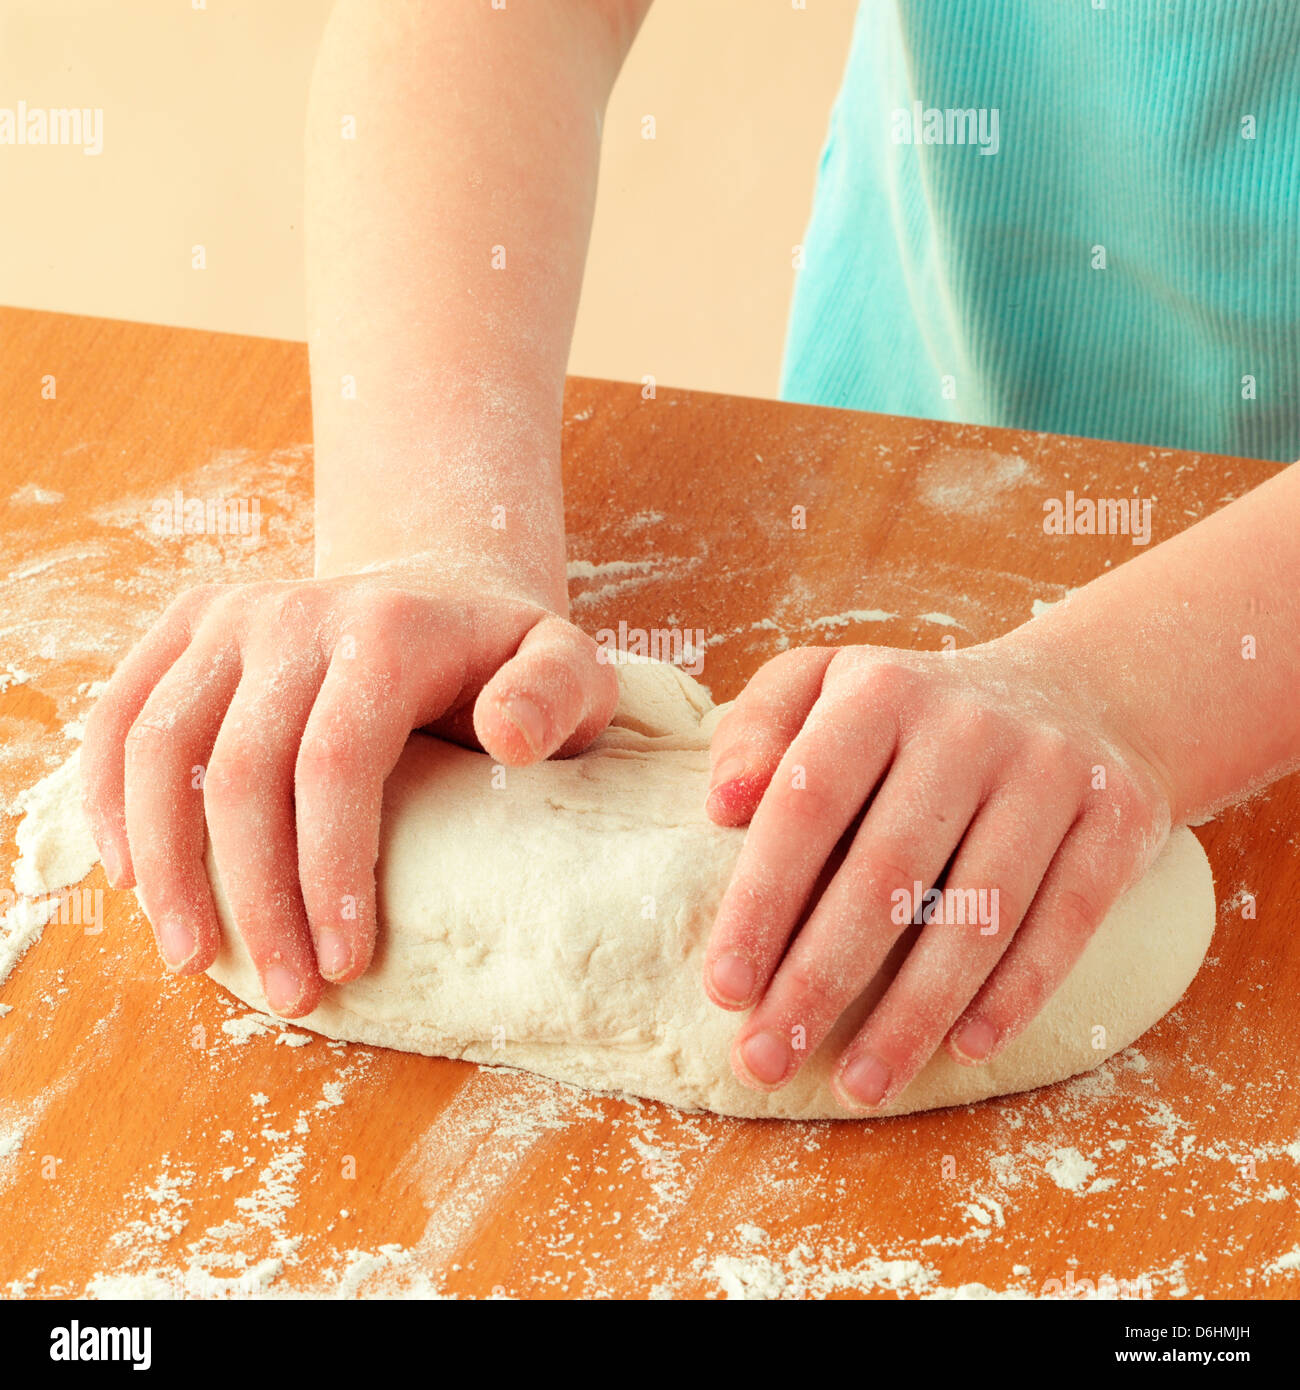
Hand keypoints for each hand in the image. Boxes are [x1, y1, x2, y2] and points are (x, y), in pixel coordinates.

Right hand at [81, 557, 617, 1014]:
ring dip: (167, 866)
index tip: (345, 964)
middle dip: (257, 899)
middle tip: (289, 994)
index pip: (335, 763)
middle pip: (242, 770)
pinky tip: (132, 878)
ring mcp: (232, 616)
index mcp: (388, 630)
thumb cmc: (503, 661)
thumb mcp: (568, 670)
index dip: (328, 872)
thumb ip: (559, 695)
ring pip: (160, 748)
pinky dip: (108, 799)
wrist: (436, 590)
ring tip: (193, 957)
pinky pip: (120, 716)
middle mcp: (295, 612)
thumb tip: (507, 736)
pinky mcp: (188, 627)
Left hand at [702, 641, 1172, 1110]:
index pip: (807, 804)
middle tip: (768, 1060)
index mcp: (880, 692)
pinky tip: (963, 1050)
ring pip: (978, 914)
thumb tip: (723, 805)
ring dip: (913, 1013)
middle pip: (886, 872)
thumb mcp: (826, 687)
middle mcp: (968, 724)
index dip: (762, 903)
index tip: (723, 990)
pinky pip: (1064, 922)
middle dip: (819, 981)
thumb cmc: (914, 715)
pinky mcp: (1119, 817)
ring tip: (860, 1084)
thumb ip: (759, 731)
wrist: (1080, 692)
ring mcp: (1051, 769)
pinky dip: (1014, 995)